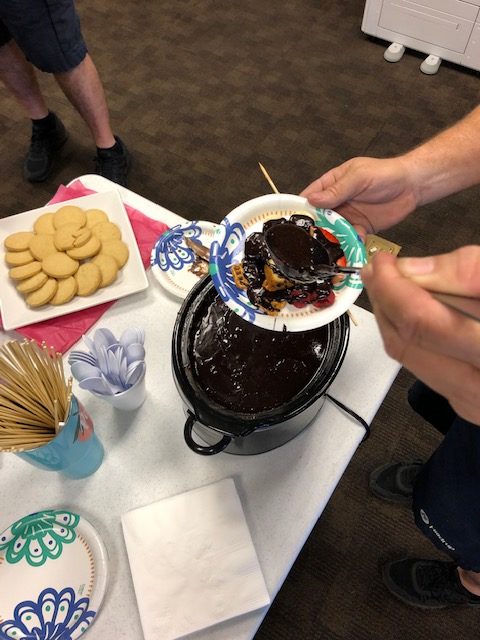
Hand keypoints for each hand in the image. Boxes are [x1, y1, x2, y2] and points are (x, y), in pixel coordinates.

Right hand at [300, 157, 418, 237]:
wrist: (412, 186)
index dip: (301, 208)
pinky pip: (349, 238)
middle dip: (315, 228)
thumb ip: (337, 190)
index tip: (294, 221)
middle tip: (312, 239)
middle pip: (318, 218)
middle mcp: (337, 201)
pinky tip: (351, 246)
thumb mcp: (358, 177)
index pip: (310, 196)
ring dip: (331, 239)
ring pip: (332, 231)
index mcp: (332, 184)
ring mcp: (348, 216)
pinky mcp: (360, 227)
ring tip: (331, 246)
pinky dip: (349, 244)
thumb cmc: (386, 174)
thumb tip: (313, 200)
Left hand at [362, 246, 479, 424]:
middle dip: (383, 302)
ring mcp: (473, 405)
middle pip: (405, 344)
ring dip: (393, 320)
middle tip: (378, 270)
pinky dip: (413, 338)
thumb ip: (471, 273)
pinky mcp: (468, 408)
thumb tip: (412, 269)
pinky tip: (418, 313)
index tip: (382, 261)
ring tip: (394, 286)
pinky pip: (425, 369)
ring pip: (408, 360)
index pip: (421, 322)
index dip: (393, 287)